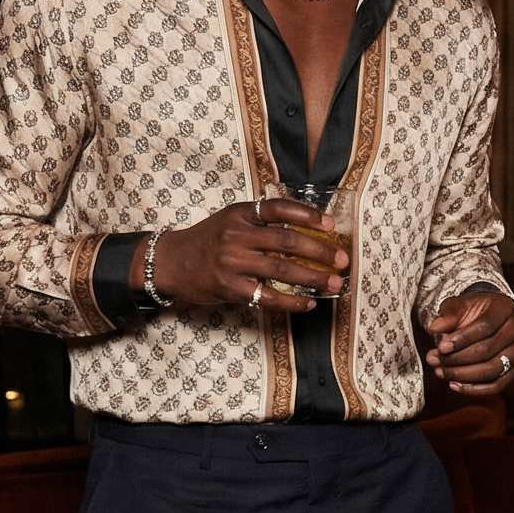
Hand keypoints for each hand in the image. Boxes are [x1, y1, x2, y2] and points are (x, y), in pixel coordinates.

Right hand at [147, 197, 345, 313]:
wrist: (171, 263)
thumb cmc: (208, 241)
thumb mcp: (231, 220)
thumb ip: (261, 222)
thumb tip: (309, 229)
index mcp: (239, 214)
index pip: (278, 209)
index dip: (307, 215)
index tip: (330, 225)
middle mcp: (236, 235)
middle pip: (287, 241)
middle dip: (320, 251)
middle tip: (343, 260)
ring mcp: (232, 262)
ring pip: (281, 269)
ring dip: (313, 277)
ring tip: (335, 283)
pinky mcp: (229, 287)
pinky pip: (267, 296)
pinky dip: (291, 301)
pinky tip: (308, 303)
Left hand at [424, 289, 513, 395]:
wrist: (482, 318)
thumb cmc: (470, 311)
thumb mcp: (457, 305)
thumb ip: (448, 315)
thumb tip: (435, 328)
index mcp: (504, 308)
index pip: (485, 326)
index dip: (462, 339)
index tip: (441, 347)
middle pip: (488, 350)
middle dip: (458, 359)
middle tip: (435, 360)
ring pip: (493, 370)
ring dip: (463, 375)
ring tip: (441, 372)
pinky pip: (498, 384)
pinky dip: (475, 389)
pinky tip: (455, 385)